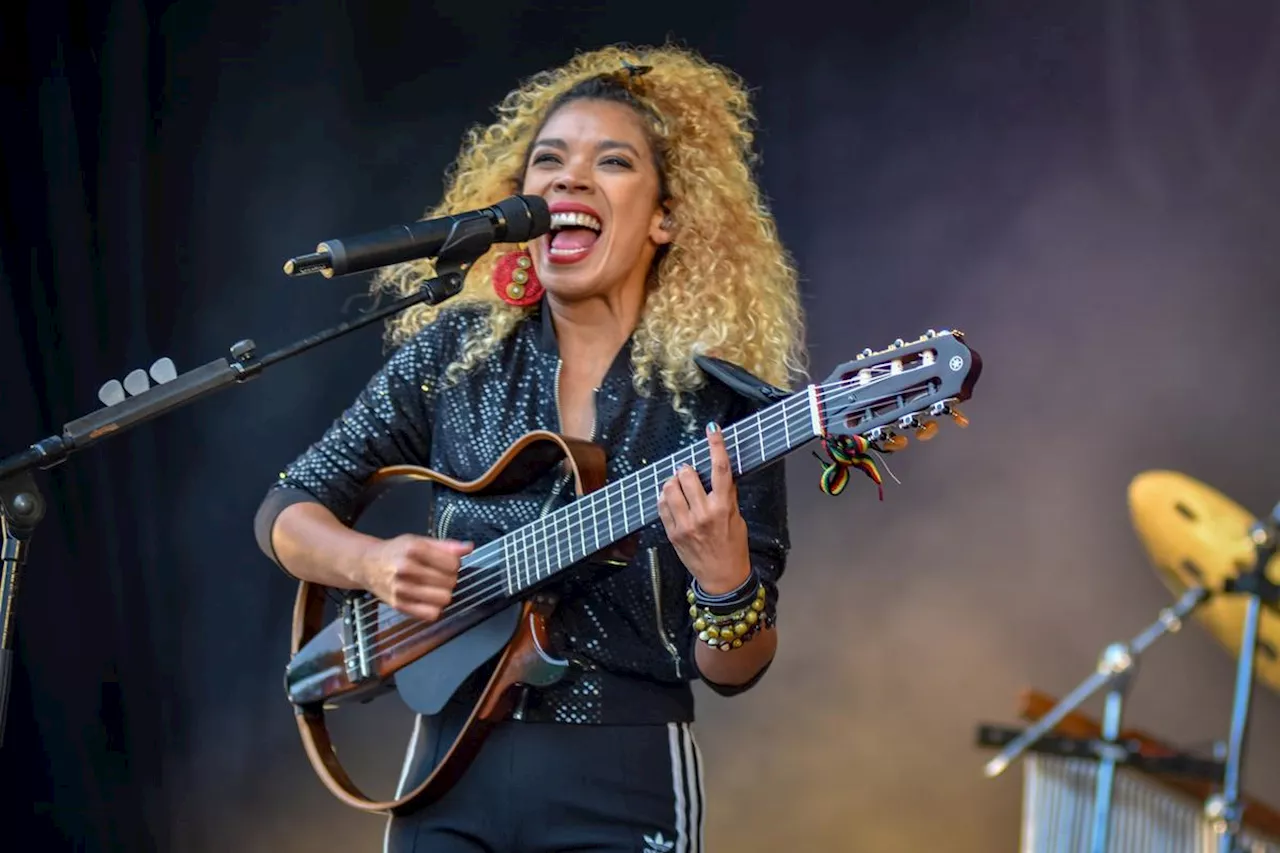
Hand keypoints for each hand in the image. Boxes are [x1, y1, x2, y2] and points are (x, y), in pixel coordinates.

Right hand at [359, 534, 472, 622]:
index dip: (455, 564)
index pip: (452, 563)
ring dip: (444, 593)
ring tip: (435, 586)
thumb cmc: (396, 552)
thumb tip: (468, 548)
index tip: (447, 562)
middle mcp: (405, 569)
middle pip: (450, 581)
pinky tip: (428, 599)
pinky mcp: (399, 606)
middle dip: (450, 578)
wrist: (368, 566)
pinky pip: (431, 614)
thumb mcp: (418, 541)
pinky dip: (434, 608)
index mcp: (413, 549)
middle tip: (439, 574)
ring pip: (444, 599)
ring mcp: (401, 589)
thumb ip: (445, 545)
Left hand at [657, 423, 750, 594]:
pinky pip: (661, 505)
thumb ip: (727, 495)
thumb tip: (721, 472)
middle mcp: (703, 514)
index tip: (712, 430)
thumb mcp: (737, 518)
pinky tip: (672, 500)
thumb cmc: (733, 547)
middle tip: (689, 473)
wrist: (722, 577)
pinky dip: (664, 497)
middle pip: (687, 475)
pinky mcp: (672, 533)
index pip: (720, 469)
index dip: (716, 445)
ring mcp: (685, 524)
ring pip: (669, 488)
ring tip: (679, 487)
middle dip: (687, 469)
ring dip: (673, 482)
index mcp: (723, 508)